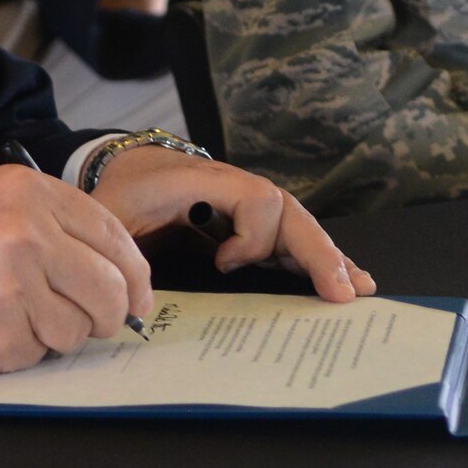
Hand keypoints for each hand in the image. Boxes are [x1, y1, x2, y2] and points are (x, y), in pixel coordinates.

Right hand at [0, 165, 153, 376]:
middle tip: (94, 324)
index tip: (138, 297)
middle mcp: (30, 231)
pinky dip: (21, 352)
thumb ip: (49, 228)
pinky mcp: (4, 330)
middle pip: (111, 287)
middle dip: (110, 315)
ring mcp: (19, 282)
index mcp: (28, 193)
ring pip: (81, 327)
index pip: (112, 236)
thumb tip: (116, 274)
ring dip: (56, 335)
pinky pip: (42, 353)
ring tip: (6, 318)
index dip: (134, 274)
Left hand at [86, 145, 374, 301]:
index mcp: (201, 180)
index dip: (253, 236)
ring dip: (325, 257)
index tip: (225, 264)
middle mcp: (232, 188)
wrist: (114, 165)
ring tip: (357, 289)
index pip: (256, 199)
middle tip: (341, 292)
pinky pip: (285, 237)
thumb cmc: (113, 191)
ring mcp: (242, 204)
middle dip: (318, 252)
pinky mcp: (242, 222)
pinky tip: (339, 280)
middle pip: (289, 212)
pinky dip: (312, 259)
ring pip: (294, 225)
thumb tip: (139, 301)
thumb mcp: (110, 214)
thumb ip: (123, 246)